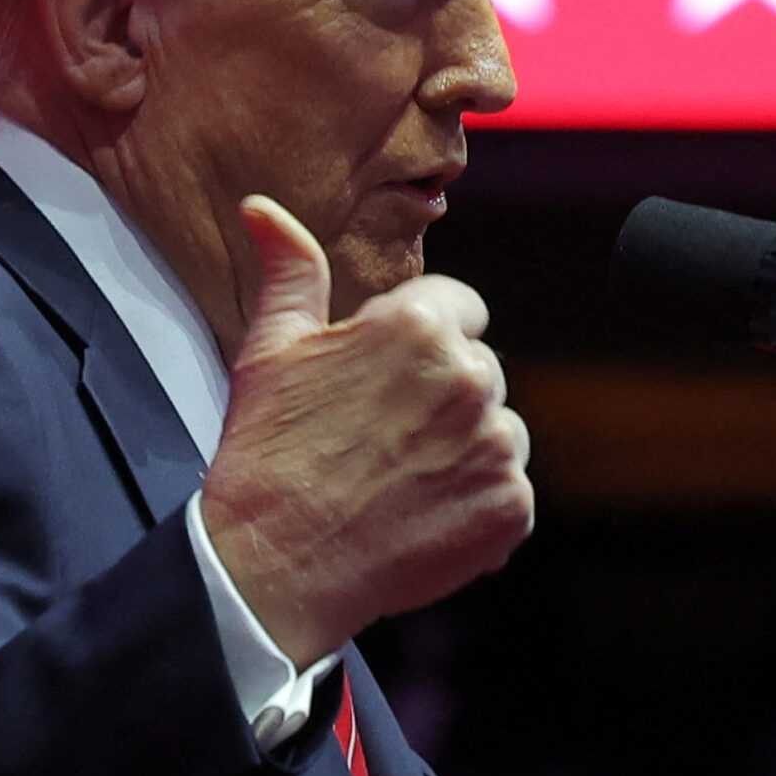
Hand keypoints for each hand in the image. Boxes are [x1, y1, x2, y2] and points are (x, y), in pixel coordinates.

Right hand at [198, 195, 532, 668]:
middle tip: (382, 439)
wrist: (271, 566)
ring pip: (498, 432)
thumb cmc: (267, 455)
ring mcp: (496, 446)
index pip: (460, 310)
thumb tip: (264, 209)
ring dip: (462, 452)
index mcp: (419, 325)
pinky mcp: (511, 508)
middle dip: (443, 398)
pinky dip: (475, 507)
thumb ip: (290, 269)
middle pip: (480, 371)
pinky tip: (420, 516)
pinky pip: (509, 493)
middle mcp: (470, 378)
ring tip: (398, 480)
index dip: (421, 343)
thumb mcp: (271, 348)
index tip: (390, 380)